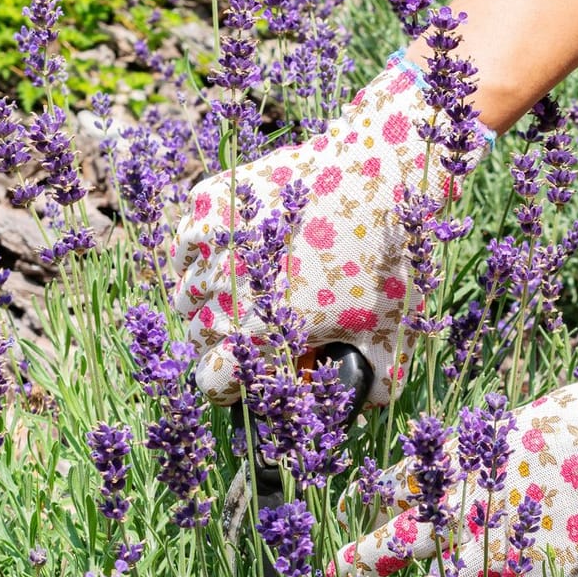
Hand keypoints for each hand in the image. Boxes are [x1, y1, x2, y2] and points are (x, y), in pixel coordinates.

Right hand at [171, 54, 486, 407]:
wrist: (383, 169)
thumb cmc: (391, 257)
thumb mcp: (393, 334)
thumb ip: (374, 384)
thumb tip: (361, 407)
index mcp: (263, 331)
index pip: (212, 383)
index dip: (230, 388)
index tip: (246, 382)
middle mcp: (228, 290)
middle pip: (197, 338)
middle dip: (221, 344)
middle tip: (253, 334)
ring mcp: (214, 242)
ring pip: (184, 292)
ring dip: (206, 303)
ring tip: (239, 297)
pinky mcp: (213, 199)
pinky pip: (186, 242)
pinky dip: (200, 254)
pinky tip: (230, 253)